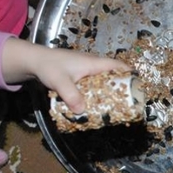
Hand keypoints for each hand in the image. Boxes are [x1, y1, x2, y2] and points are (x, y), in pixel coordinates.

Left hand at [1, 39, 131, 113]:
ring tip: (114, 108)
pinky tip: (95, 106)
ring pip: (102, 80)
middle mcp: (91, 65)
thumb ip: (71, 95)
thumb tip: (82, 111)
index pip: (116, 65)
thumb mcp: (59, 82)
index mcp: (92, 63)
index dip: (129, 74)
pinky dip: (96, 93)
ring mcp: (84, 70)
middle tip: (128, 104)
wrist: (33, 61)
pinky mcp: (77, 76)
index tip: (139, 86)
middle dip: (121, 87)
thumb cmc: (48, 67)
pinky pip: (92, 84)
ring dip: (108, 91)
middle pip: (112, 74)